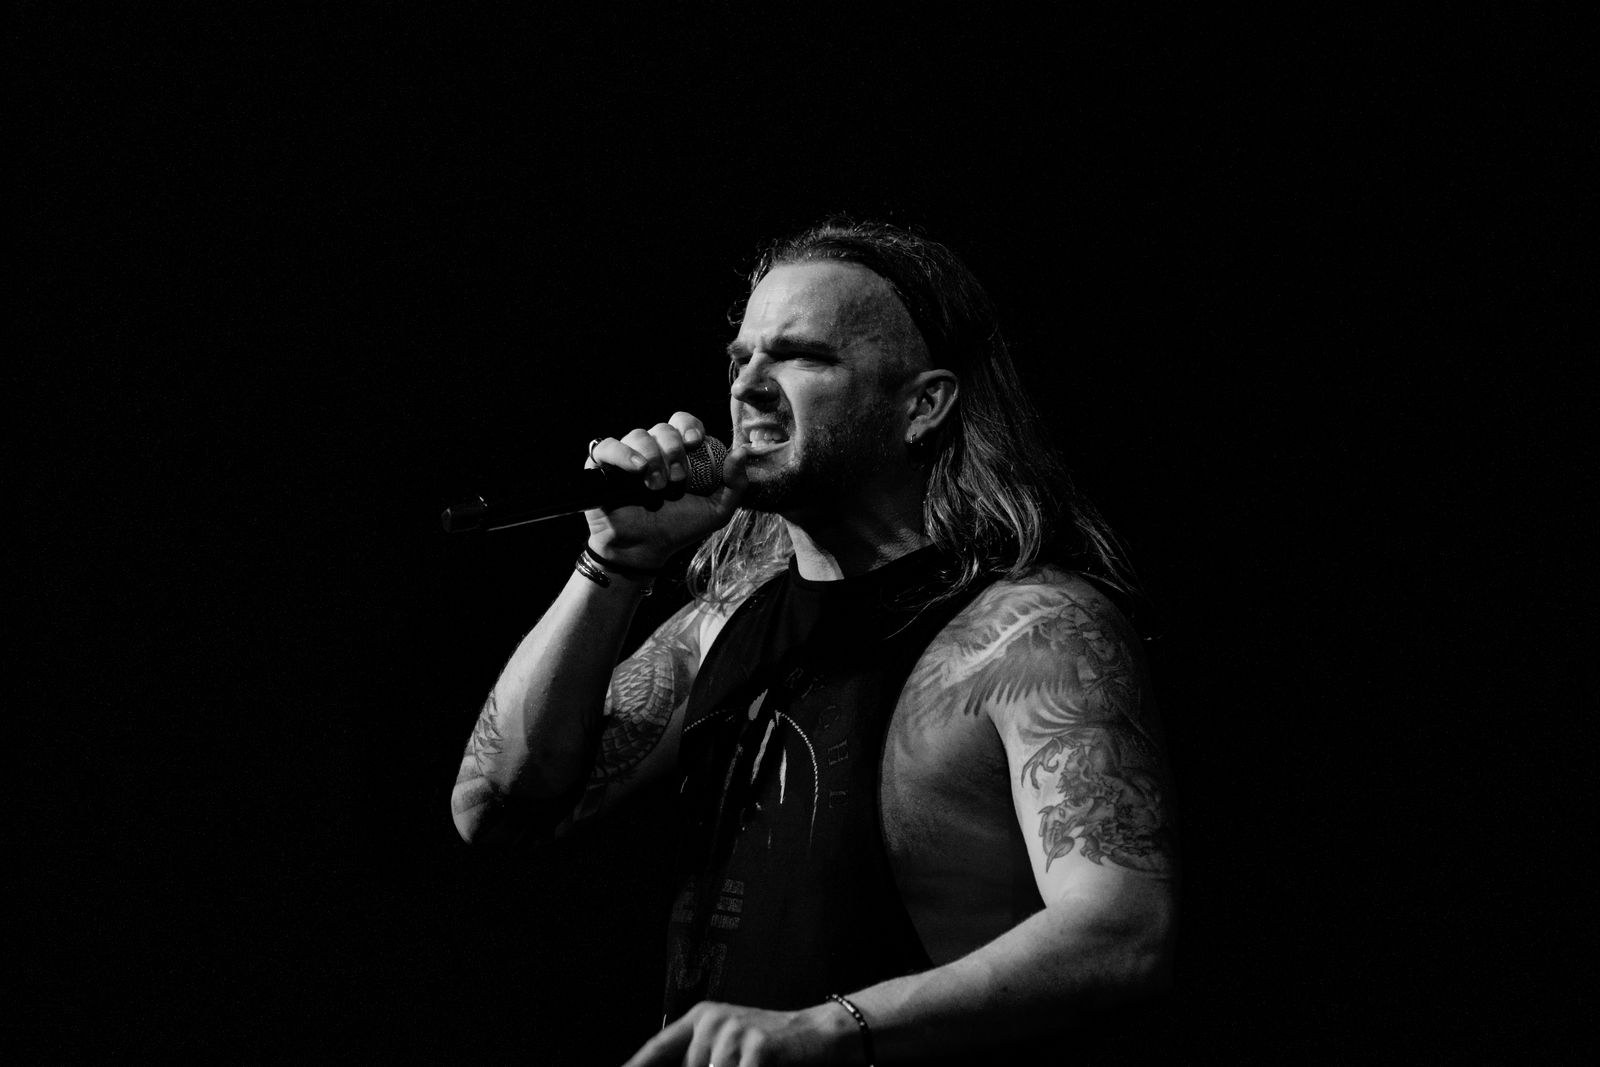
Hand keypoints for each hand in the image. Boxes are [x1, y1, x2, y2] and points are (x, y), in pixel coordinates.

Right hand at [585, 412, 747, 569]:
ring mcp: (627, 456)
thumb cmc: (679, 528)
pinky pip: (607, 446)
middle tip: (677, 478)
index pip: (684, 422)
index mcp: (679, 453)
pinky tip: (637, 469)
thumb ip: (735, 483)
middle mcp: (653, 449)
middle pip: (663, 427)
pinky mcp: (601, 466)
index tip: (695, 442)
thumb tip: (742, 451)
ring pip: (638, 435)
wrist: (644, 550)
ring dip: (653, 458)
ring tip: (656, 487)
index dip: (690, 426)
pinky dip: (623, 453)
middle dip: (674, 450)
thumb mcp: (717, 510)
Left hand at [621, 1000, 857, 1066]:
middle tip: (739, 1065)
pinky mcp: (757, 1048)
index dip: (636, 1065)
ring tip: (753, 1066)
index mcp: (702, 1018)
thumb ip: (703, 1059)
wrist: (821, 1036)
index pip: (659, 1047)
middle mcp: (712, 1021)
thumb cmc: (772, 1049)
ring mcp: (734, 1032)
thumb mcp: (730, 1047)